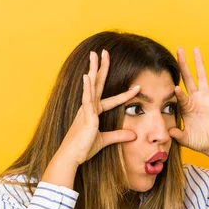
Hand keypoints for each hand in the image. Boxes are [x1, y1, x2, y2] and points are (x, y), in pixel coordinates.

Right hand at [58, 50, 140, 165]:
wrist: (71, 156)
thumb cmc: (83, 148)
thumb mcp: (105, 140)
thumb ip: (119, 135)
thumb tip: (133, 135)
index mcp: (93, 112)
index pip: (111, 99)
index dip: (124, 93)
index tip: (136, 86)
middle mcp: (89, 107)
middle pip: (97, 83)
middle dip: (100, 67)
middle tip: (103, 51)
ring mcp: (86, 110)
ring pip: (91, 86)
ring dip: (93, 69)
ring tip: (95, 54)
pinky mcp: (85, 116)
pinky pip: (86, 99)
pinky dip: (87, 87)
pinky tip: (88, 76)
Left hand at [168, 47, 208, 154]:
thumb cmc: (198, 140)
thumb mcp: (185, 139)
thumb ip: (177, 135)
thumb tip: (170, 132)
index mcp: (185, 106)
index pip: (179, 96)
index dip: (177, 92)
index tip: (174, 88)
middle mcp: (195, 98)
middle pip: (188, 78)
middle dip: (183, 64)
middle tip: (178, 50)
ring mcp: (207, 98)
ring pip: (202, 77)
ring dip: (199, 63)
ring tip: (195, 50)